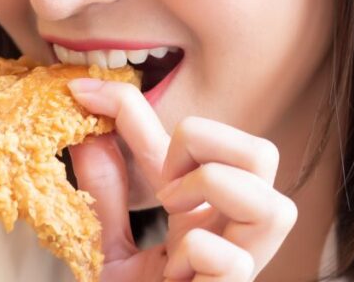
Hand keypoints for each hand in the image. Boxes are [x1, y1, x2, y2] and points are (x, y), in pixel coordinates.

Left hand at [68, 79, 297, 280]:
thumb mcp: (105, 248)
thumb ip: (106, 195)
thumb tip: (89, 133)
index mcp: (203, 216)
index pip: (185, 139)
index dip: (130, 105)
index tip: (79, 90)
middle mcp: (231, 238)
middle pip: (264, 155)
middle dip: (209, 145)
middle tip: (163, 180)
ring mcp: (238, 272)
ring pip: (275, 201)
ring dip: (213, 195)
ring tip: (172, 220)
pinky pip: (232, 259)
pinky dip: (196, 253)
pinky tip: (173, 272)